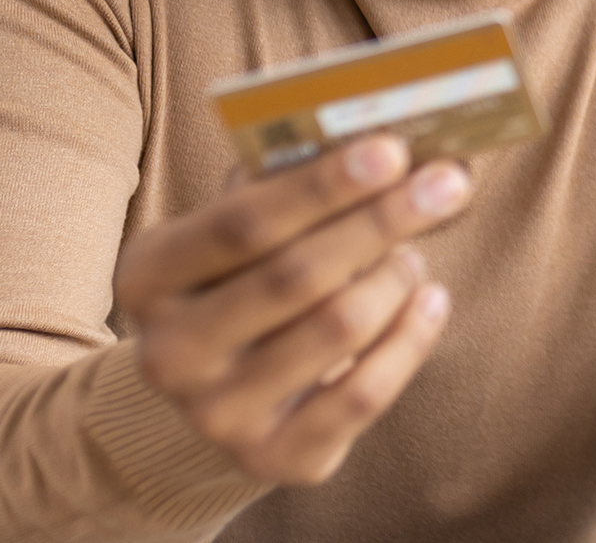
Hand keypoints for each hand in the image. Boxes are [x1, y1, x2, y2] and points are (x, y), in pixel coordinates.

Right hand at [113, 133, 470, 482]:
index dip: (323, 186)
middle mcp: (170, 352)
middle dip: (383, 221)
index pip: (242, 223)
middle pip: (297, 275)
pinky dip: (413, 338)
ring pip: (339, 329)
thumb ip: (285, 186)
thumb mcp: (238, 236)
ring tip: (413, 254)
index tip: (393, 149)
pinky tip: (431, 300)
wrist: (209, 399)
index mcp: (147, 276)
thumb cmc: (243, 285)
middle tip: (448, 182)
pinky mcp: (272, 458)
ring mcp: (216, 414)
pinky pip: (365, 393)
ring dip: (396, 278)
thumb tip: (382, 138)